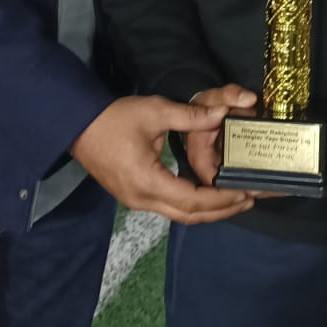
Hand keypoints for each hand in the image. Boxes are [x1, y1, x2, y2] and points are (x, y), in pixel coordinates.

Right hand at [70, 95, 254, 224]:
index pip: (193, 200)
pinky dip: (193, 205)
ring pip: (179, 215)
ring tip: (235, 199)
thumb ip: (191, 116)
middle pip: (189, 215)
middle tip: (250, 199)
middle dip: (222, 210)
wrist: (76, 126)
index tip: (246, 192)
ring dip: (208, 210)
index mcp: (148, 182)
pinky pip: (169, 207)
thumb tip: (222, 113)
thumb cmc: (114, 118)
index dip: (222, 199)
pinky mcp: (134, 196)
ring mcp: (136, 201)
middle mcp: (142, 199)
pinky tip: (209, 195)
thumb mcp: (154, 111)